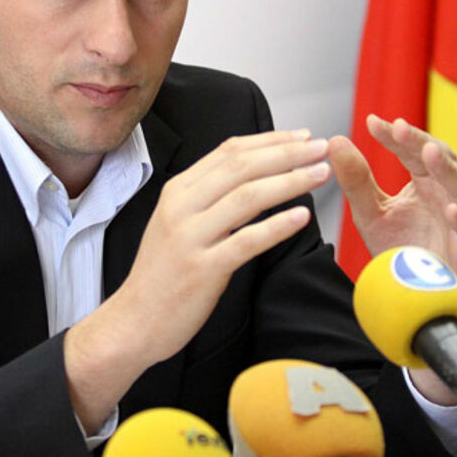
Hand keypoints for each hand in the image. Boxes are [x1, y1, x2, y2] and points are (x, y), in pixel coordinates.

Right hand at [65, 130, 331, 430]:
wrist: (135, 320)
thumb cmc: (165, 273)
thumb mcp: (179, 222)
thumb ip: (210, 197)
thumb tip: (257, 173)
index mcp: (179, 190)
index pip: (229, 151)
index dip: (270, 140)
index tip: (302, 135)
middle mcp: (182, 207)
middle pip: (242, 167)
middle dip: (287, 153)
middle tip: (321, 147)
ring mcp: (191, 237)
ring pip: (247, 197)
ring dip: (290, 181)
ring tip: (321, 174)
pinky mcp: (202, 269)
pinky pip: (246, 241)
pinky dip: (277, 227)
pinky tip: (302, 217)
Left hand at [328, 115, 456, 312]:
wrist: (423, 298)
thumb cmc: (404, 250)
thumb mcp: (372, 215)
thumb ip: (356, 181)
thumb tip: (334, 141)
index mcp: (428, 181)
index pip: (412, 151)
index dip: (395, 136)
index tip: (372, 122)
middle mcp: (450, 194)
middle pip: (442, 159)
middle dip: (421, 143)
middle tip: (399, 128)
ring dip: (448, 170)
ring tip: (428, 153)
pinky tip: (450, 211)